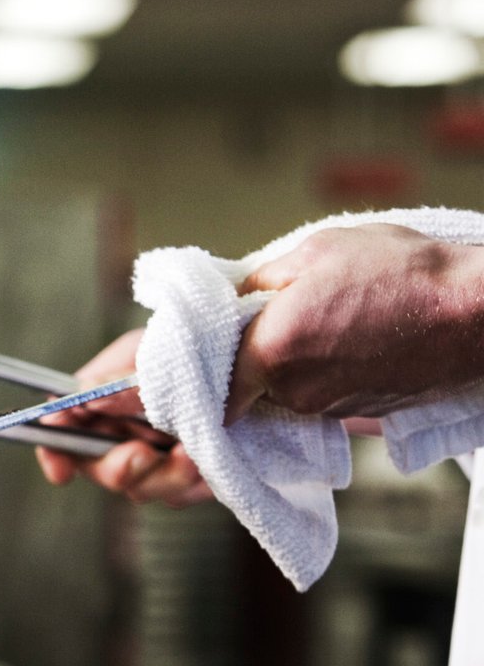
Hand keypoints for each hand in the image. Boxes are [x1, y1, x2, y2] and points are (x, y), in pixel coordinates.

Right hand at [35, 328, 214, 507]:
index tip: (61, 469)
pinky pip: (180, 495)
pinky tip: (204, 458)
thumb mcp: (146, 352)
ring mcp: (151, 462)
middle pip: (99, 469)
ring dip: (163, 475)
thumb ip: (118, 380)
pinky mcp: (186, 478)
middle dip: (115, 468)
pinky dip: (191, 482)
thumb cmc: (183, 348)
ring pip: (141, 488)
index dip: (55, 453)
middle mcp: (117, 437)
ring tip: (189, 454)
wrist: (239, 359)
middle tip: (140, 453)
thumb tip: (86, 398)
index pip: (62, 433)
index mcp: (96, 405)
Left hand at [228, 224, 483, 421]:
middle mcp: (292, 392)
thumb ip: (260, 279)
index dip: (208, 367)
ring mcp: (326, 408)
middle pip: (247, 382)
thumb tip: (231, 295)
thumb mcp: (317, 250)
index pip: (212, 383)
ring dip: (291, 362)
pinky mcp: (357, 415)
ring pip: (284, 389)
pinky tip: (349, 339)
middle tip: (275, 315)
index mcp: (269, 351)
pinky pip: (319, 394)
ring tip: (327, 321)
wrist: (477, 313)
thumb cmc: (402, 273)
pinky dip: (324, 372)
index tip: (210, 348)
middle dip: (253, 353)